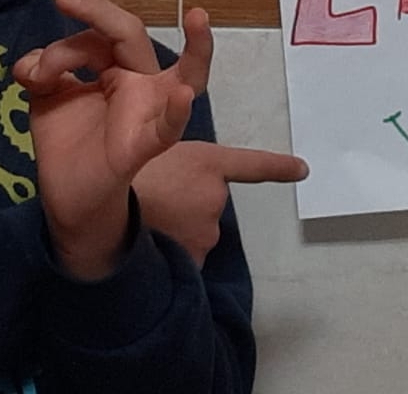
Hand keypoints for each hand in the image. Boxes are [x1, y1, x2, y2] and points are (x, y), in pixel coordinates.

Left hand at [13, 0, 212, 279]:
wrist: (64, 196)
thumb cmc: (67, 141)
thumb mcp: (48, 96)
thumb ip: (43, 70)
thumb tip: (30, 63)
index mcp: (116, 68)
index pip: (95, 37)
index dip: (62, 42)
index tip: (32, 57)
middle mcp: (139, 83)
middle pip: (131, 36)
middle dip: (99, 12)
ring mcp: (149, 112)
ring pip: (186, 75)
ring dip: (198, 48)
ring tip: (199, 17)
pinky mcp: (144, 146)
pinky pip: (168, 130)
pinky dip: (176, 113)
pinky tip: (183, 95)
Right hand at [134, 141, 307, 266]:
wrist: (105, 204)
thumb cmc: (124, 170)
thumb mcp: (151, 148)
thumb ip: (178, 163)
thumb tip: (183, 185)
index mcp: (208, 163)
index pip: (253, 165)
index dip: (280, 167)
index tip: (302, 169)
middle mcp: (216, 196)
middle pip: (207, 204)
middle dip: (188, 205)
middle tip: (155, 198)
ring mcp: (208, 230)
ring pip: (197, 232)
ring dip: (179, 229)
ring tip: (149, 218)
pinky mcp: (194, 258)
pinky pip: (187, 257)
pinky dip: (174, 252)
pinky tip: (151, 241)